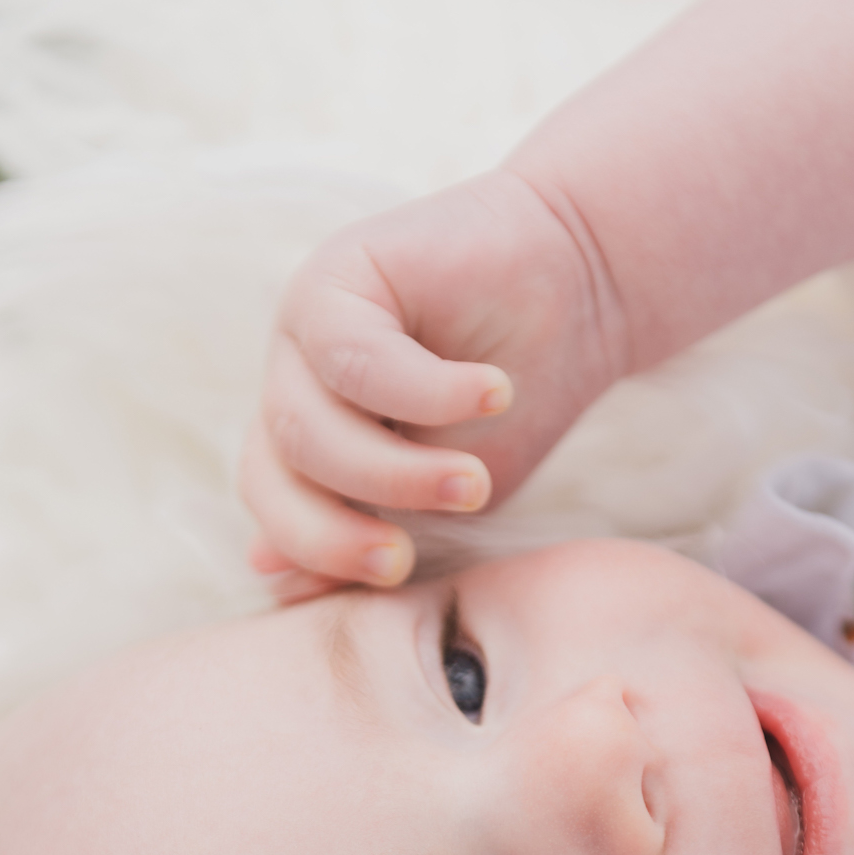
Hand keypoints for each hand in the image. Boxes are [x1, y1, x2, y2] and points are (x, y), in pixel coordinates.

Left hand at [240, 167, 624, 593]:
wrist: (583, 283)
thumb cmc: (521, 400)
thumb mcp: (448, 491)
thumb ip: (375, 530)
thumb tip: (270, 579)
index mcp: (308, 437)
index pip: (275, 505)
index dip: (315, 551)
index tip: (392, 572)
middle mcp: (295, 380)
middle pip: (281, 470)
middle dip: (339, 527)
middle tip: (404, 556)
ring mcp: (308, 327)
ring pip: (307, 426)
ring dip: (391, 474)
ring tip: (471, 483)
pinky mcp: (340, 275)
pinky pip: (353, 359)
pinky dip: (425, 394)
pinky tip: (492, 395)